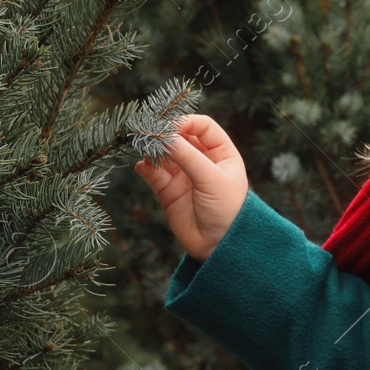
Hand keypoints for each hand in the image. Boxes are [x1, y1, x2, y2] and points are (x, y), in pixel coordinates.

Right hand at [133, 114, 248, 262]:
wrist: (219, 246)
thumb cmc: (227, 209)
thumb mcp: (211, 179)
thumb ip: (188, 156)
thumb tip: (163, 135)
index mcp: (222, 153)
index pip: (202, 126)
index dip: (185, 122)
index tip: (168, 126)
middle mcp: (202, 161)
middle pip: (180, 137)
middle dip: (164, 134)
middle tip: (147, 134)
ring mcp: (184, 176)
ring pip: (164, 154)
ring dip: (153, 150)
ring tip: (144, 150)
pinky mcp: (168, 191)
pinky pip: (153, 173)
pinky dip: (146, 167)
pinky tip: (143, 167)